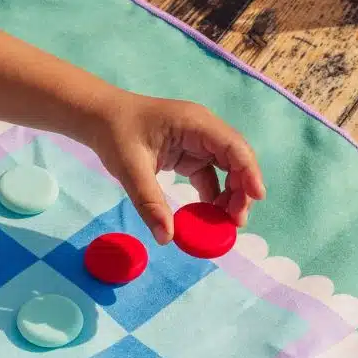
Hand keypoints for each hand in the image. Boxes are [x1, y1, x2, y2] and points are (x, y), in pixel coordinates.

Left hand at [89, 92, 264, 244]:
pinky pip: (210, 177)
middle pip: (236, 159)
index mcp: (195, 124)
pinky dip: (213, 197)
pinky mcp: (190, 155)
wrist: (101, 120)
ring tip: (225, 224)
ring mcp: (198, 143)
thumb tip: (167, 238)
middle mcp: (203, 131)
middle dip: (242, 190)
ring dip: (230, 196)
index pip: (233, 146)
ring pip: (227, 170)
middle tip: (236, 223)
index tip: (256, 197)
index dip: (249, 171)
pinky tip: (209, 216)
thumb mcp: (130, 169)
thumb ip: (150, 203)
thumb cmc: (115, 135)